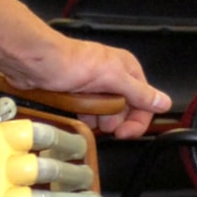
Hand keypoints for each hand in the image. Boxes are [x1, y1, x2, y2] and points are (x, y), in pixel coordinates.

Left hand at [4, 36, 170, 140]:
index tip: (124, 133)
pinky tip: (74, 111)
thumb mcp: (111, 77)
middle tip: (98, 115)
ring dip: (95, 119)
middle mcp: (113, 78)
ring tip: (82, 108)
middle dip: (112, 119)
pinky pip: (87, 115)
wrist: (34, 62)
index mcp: (127, 70)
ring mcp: (95, 88)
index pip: (144, 102)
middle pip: (125, 112)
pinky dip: (82, 117)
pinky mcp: (79, 95)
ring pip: (105, 116)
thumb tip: (163, 102)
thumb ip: (138, 92)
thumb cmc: (69, 62)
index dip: (137, 121)